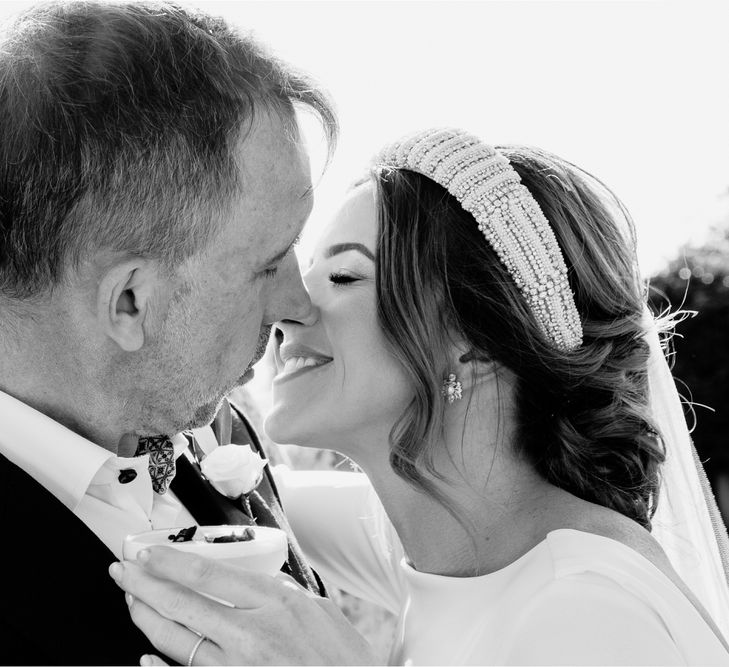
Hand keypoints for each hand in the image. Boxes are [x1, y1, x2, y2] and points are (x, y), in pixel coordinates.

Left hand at [109, 547, 378, 664]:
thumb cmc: (342, 659)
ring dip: (146, 617)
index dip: (171, 561)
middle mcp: (251, 632)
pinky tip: (145, 657)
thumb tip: (252, 581)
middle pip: (182, 603)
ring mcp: (238, 666)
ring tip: (131, 601)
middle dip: (145, 584)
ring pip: (176, 640)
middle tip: (123, 571)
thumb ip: (282, 592)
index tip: (149, 553)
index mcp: (275, 602)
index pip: (208, 574)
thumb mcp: (320, 609)